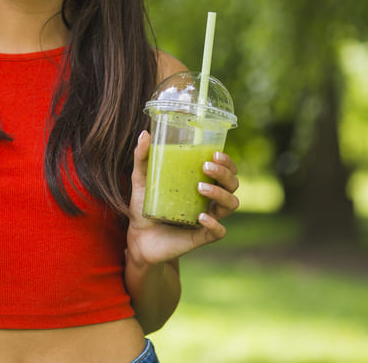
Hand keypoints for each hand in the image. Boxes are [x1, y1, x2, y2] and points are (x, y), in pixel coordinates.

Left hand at [126, 131, 240, 266]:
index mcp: (201, 184)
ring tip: (200, 187)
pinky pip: (218, 232)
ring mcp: (207, 219)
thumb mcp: (140, 180)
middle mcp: (209, 201)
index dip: (227, 162)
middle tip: (206, 167)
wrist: (137, 237)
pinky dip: (214, 224)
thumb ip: (143, 158)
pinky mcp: (201, 237)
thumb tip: (145, 133)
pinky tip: (201, 217)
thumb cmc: (144, 206)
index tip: (215, 154)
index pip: (226, 171)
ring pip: (231, 205)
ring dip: (220, 194)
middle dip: (224, 174)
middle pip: (233, 185)